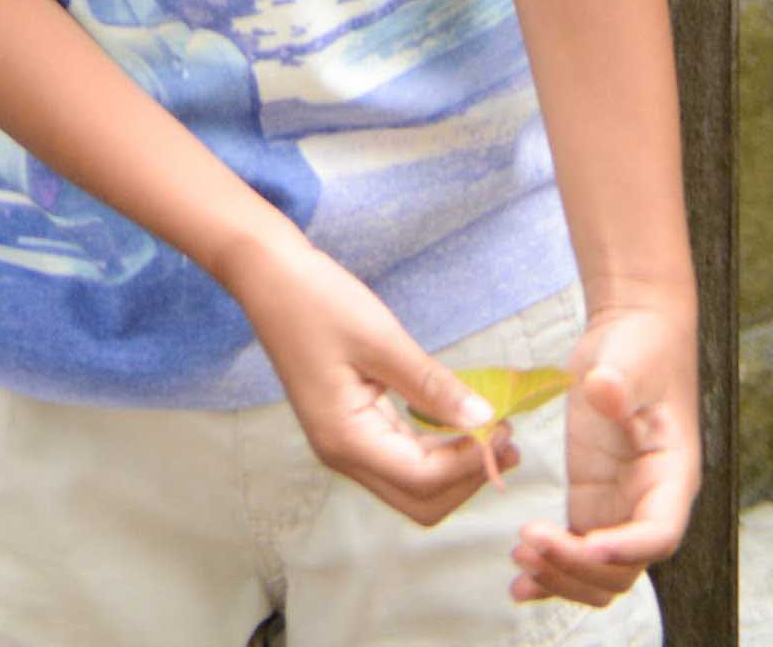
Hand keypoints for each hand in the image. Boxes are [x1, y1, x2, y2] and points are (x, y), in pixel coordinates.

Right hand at [224, 218, 519, 526]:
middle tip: (506, 441)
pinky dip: (434, 452)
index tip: (505, 430)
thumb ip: (431, 385)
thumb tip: (484, 420)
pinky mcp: (347, 427)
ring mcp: (342, 444)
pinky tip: (455, 423)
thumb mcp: (379, 338)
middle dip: (467, 479)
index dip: (471, 463)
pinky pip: (400, 459)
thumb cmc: (318, 298)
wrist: (266, 273)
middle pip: (419, 501)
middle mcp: (342, 454)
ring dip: (455, 469)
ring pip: (411, 486)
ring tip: (492, 432)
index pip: (424, 480)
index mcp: (346, 439)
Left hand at [511, 301, 699, 606]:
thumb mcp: (632, 359)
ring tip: (519, 559)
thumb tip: (604, 389)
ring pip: (600, 574)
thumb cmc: (640, 348)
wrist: (631, 337)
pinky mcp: (593, 503)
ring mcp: (620, 509)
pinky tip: (520, 580)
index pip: (659, 533)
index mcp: (671, 477)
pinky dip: (553, 572)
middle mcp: (649, 505)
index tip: (586, 542)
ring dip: (562, 577)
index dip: (627, 548)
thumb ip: (620, 381)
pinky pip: (577, 554)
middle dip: (578, 567)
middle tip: (529, 542)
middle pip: (624, 568)